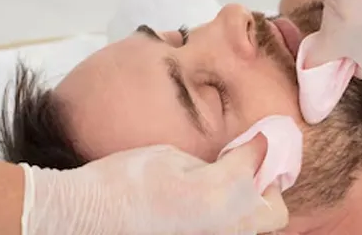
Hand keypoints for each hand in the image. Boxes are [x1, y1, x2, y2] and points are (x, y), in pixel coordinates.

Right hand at [20, 136, 287, 234]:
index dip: (258, 144)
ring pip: (255, 228)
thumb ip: (209, 163)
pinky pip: (229, 234)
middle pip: (274, 211)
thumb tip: (228, 166)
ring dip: (253, 206)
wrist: (86, 218)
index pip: (256, 161)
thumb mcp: (170, 158)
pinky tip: (211, 206)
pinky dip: (231, 220)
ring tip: (234, 187)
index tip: (258, 137)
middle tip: (254, 168)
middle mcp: (228, 227)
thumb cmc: (123, 181)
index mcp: (223, 193)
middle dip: (270, 185)